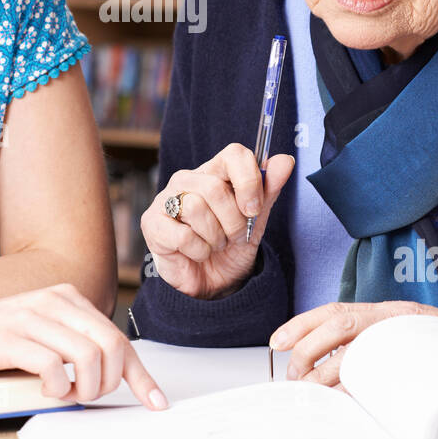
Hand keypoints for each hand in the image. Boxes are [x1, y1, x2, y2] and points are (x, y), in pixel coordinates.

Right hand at [0, 284, 166, 409]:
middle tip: (91, 398)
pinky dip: (58, 388)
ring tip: (67, 395)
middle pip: (114, 346)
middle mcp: (53, 301)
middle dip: (114, 384)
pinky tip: (46, 389)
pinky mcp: (8, 337)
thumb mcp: (33, 333)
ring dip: (87, 389)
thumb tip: (109, 373)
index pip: (118, 337)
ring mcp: (31, 317)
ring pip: (90, 358)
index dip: (141, 375)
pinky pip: (54, 366)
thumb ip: (68, 343)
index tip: (156, 401)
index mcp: (65, 297)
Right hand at [141, 143, 294, 299]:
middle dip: (233, 221)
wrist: (212, 284)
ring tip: (214, 244)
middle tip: (234, 237)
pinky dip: (198, 250)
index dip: (249, 180)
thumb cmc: (231, 247)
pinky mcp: (152, 223)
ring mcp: (166, 199)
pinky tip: (196, 253)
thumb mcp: (255, 220)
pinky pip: (182, 234)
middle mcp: (187, 179)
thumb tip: (285, 161)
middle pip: (215, 187)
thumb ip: (268, 190)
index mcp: (214, 172)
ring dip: (215, 238)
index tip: (254, 209)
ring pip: (196, 208)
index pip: (234, 154)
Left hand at [270, 301, 437, 387]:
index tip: (276, 340)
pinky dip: (360, 385)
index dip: (302, 323)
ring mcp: (406, 333)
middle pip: (340, 324)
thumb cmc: (437, 345)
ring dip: (330, 371)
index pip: (333, 311)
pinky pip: (381, 369)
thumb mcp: (396, 337)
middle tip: (296, 375)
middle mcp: (392, 316)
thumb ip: (366, 345)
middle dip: (309, 348)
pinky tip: (348, 397)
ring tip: (315, 389)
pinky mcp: (420, 352)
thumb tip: (327, 368)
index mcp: (382, 311)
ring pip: (357, 346)